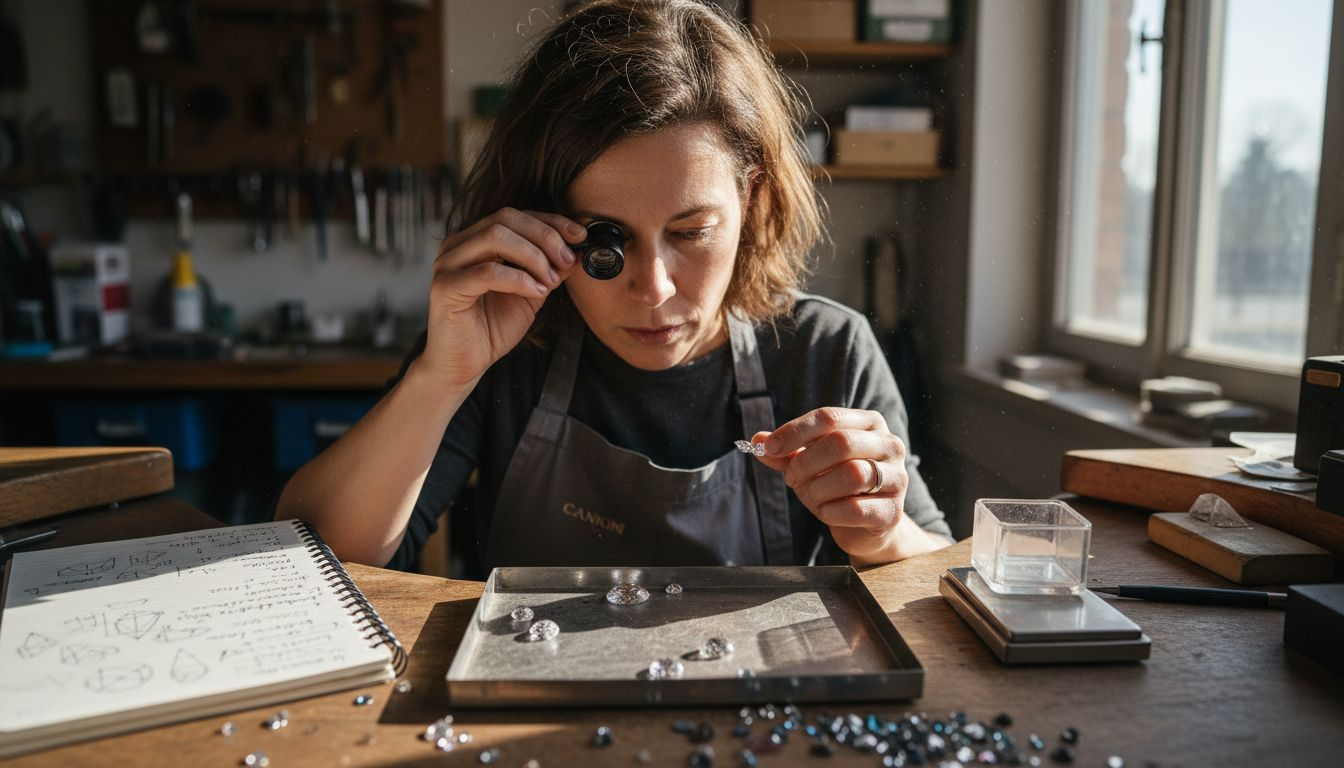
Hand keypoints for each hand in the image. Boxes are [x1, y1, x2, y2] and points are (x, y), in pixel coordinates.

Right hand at [421, 208, 585, 387]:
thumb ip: (548, 271)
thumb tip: (577, 252)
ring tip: (549, 281)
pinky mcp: (446, 287)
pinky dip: (518, 279)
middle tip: (567, 260)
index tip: (579, 235)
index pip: (515, 216)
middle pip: (506, 219)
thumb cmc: (490, 329)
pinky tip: (535, 293)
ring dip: (533, 257)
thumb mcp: (530, 295)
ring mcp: (448, 264)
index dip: (550, 222)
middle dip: (545, 237)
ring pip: (495, 237)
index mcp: (475, 241)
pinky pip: (487, 271)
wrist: (462, 366)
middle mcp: (458, 245)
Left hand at [751, 407, 908, 563]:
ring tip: (812, 497)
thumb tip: (757, 441)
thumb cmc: (836, 486)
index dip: (795, 431)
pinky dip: (832, 512)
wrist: (866, 526)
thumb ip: (786, 452)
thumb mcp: (809, 464)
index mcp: (868, 423)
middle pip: (842, 442)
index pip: (829, 417)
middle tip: (791, 479)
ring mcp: (897, 478)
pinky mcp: (893, 512)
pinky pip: (858, 508)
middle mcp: (890, 445)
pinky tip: (826, 513)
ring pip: (853, 474)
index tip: (770, 448)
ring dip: (819, 488)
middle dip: (807, 462)